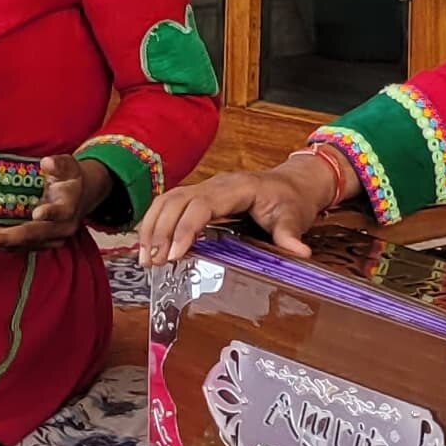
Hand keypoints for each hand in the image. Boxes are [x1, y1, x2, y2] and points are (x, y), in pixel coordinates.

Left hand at [0, 154, 112, 250]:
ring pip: (20, 244)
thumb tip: (47, 162)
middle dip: (5, 238)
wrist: (79, 199)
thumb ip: (59, 164)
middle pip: (32, 235)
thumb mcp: (68, 166)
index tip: (37, 213)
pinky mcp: (37, 244)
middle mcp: (60, 229)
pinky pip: (16, 247)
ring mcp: (48, 240)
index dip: (50, 213)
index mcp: (69, 207)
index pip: (61, 212)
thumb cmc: (70, 180)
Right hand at [136, 147, 346, 268]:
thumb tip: (299, 252)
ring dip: (152, 226)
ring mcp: (205, 188)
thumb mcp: (294, 216)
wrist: (293, 183)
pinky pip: (170, 204)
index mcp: (237, 187)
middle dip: (160, 230)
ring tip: (146, 258)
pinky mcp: (199, 197)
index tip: (174, 254)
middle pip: (176, 200)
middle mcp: (215, 184)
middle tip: (152, 262)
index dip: (185, 227)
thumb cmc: (291, 198)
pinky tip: (149, 245)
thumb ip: (290, 234)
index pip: (201, 204)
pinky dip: (156, 223)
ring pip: (168, 200)